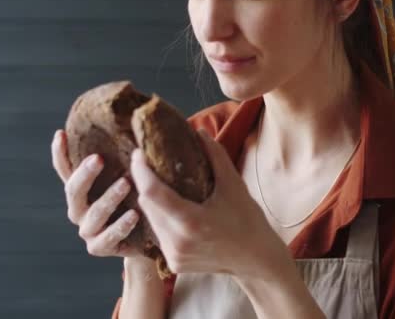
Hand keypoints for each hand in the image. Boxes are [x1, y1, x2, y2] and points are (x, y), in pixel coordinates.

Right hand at [50, 129, 141, 257]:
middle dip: (85, 174)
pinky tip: (135, 214)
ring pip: (94, 213)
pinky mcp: (99, 247)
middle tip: (99, 159)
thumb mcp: (131, 179)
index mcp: (82, 190)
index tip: (61, 133)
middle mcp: (78, 209)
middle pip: (73, 190)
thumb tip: (138, 129)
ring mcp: (87, 230)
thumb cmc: (136, 201)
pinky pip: (109, 236)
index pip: (64, 169)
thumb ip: (126, 160)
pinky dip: (121, 225)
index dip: (60, 153)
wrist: (145, 240)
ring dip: (109, 198)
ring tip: (126, 183)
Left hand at [130, 130, 291, 279]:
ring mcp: (174, 255)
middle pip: (146, 204)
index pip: (152, 192)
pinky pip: (158, 233)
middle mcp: (177, 241)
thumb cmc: (248, 221)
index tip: (139, 153)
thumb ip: (215, 156)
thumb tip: (199, 131)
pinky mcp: (174, 263)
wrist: (256, 259)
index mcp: (191, 221)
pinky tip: (171, 208)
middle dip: (144, 182)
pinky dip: (161, 218)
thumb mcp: (234, 185)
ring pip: (150, 219)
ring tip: (159, 183)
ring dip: (151, 200)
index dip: (140, 170)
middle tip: (148, 163)